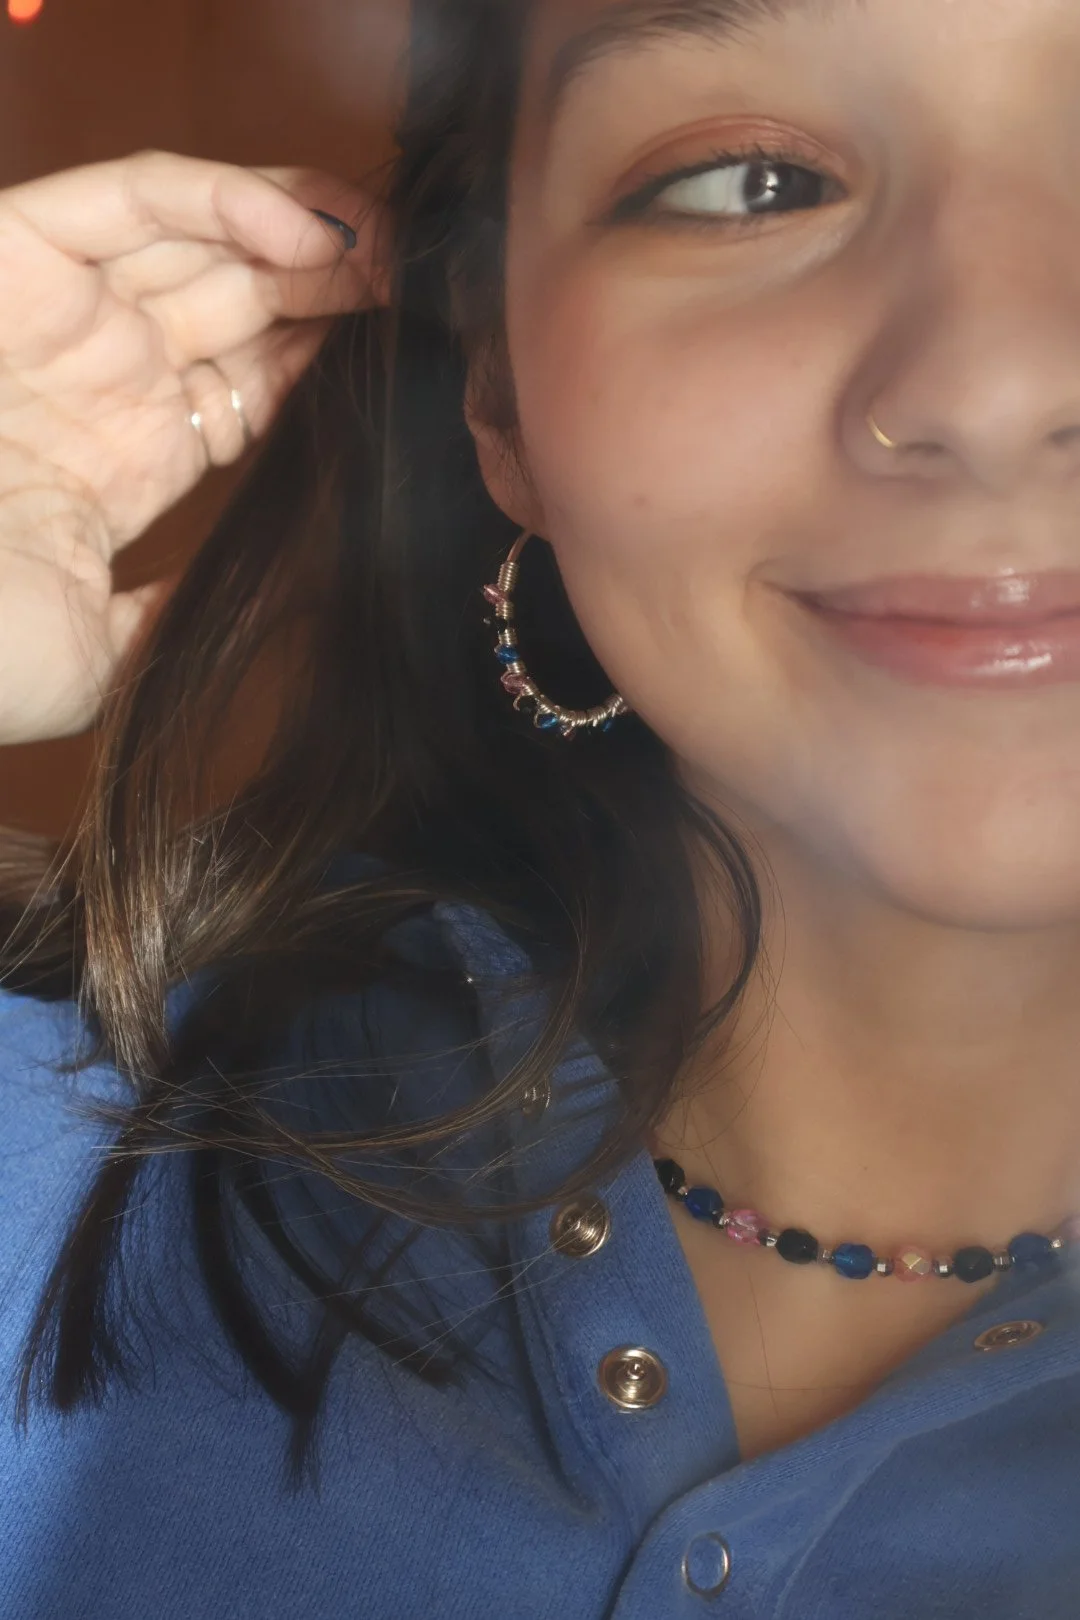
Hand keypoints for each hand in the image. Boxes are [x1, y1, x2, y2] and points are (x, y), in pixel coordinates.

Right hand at [0, 149, 378, 744]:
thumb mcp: (98, 658)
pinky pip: (132, 198)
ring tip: (381, 249)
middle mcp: (98, 375)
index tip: (399, 352)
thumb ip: (166, 619)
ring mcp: (60, 313)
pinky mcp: (15, 253)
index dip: (320, 357)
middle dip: (328, 287)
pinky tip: (305, 234)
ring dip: (297, 232)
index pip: (242, 384)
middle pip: (236, 302)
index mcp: (121, 457)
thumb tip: (237, 612)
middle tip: (410, 287)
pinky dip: (221, 197)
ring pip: (197, 236)